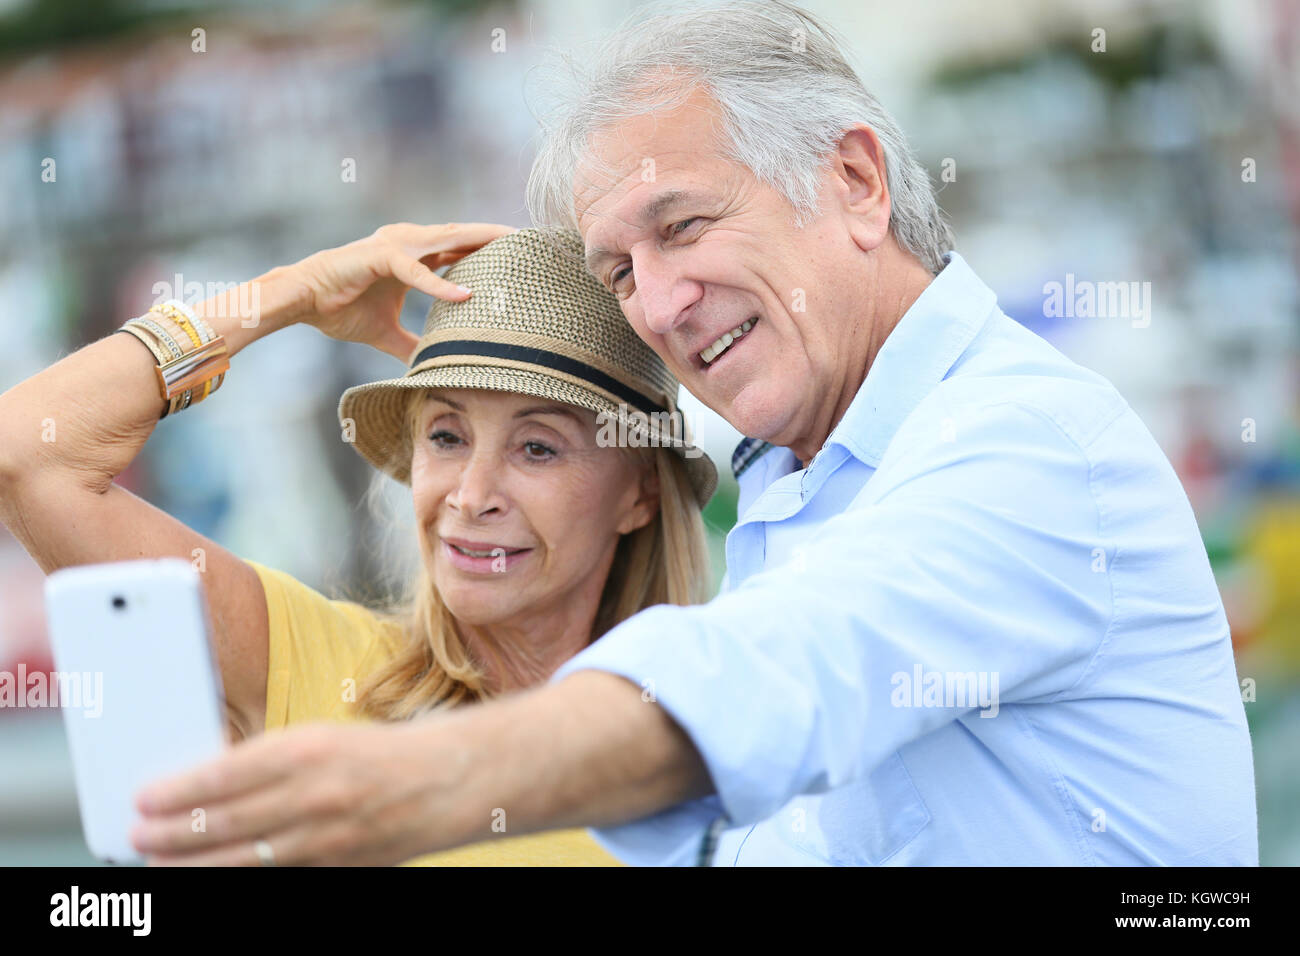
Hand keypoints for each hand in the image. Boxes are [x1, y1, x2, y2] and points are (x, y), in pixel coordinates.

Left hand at [129, 721, 471, 865]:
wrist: (448, 780)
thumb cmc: (381, 753)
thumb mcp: (322, 739)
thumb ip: (270, 762)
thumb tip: (209, 786)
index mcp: (309, 749)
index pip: (225, 774)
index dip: (178, 790)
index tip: (144, 798)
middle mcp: (316, 793)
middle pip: (227, 822)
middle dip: (173, 833)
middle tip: (138, 837)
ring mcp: (328, 836)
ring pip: (245, 859)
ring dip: (195, 865)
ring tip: (160, 864)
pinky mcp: (341, 867)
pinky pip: (281, 878)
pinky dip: (244, 880)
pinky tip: (215, 879)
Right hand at [287, 221, 517, 360]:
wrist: (303, 300)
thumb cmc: (341, 309)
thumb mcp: (386, 333)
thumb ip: (411, 344)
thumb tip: (430, 365)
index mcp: (414, 255)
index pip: (461, 247)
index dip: (490, 249)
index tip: (522, 256)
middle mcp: (408, 243)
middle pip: (462, 236)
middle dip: (496, 236)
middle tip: (532, 239)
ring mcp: (395, 245)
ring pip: (447, 240)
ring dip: (480, 243)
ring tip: (513, 246)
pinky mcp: (380, 256)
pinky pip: (417, 270)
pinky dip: (440, 284)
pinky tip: (465, 294)